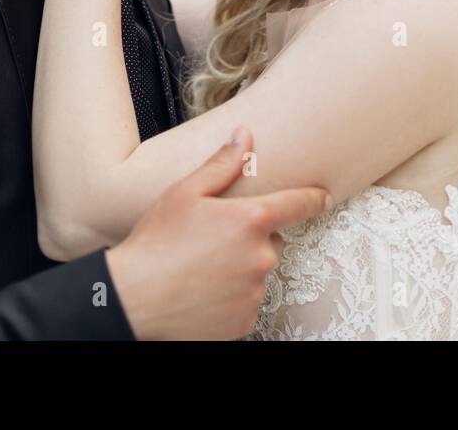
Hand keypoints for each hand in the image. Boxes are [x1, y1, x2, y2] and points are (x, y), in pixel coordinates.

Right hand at [104, 128, 331, 340]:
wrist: (134, 300)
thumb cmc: (156, 244)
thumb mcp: (185, 193)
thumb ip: (222, 164)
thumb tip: (244, 136)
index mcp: (251, 220)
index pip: (298, 205)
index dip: (313, 198)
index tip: (323, 197)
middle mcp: (261, 257)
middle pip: (269, 240)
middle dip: (248, 238)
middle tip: (211, 240)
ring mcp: (254, 292)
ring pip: (256, 272)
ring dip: (238, 268)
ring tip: (200, 267)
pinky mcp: (244, 321)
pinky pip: (246, 302)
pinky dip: (230, 297)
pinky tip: (202, 291)